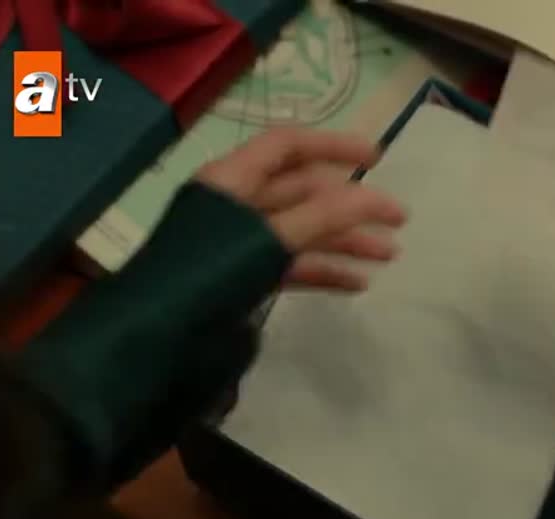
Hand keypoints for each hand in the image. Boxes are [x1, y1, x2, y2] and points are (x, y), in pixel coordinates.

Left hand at [195, 128, 405, 290]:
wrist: (157, 336)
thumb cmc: (210, 272)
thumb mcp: (269, 238)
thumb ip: (325, 216)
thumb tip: (374, 198)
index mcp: (233, 179)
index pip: (288, 146)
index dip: (334, 146)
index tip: (378, 158)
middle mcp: (236, 205)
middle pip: (303, 192)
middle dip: (351, 206)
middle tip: (398, 221)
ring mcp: (239, 245)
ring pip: (302, 233)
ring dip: (345, 242)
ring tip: (389, 256)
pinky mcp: (243, 280)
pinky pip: (291, 267)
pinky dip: (324, 272)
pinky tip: (357, 285)